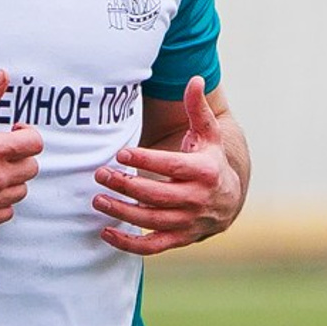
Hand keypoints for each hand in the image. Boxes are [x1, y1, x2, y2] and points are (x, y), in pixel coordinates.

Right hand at [0, 68, 41, 227]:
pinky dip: (2, 203)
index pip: (35, 143)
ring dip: (13, 179)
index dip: (28, 134)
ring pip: (20, 191)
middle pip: (31, 168)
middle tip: (3, 151)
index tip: (15, 132)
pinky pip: (7, 212)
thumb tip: (2, 77)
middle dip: (20, 156)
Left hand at [93, 78, 242, 256]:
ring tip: (98, 199)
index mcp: (205, 172)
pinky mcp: (178, 239)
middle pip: (156, 194)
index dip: (146, 160)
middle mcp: (197, 200)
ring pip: (150, 220)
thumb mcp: (209, 135)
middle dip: (125, 185)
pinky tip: (106, 232)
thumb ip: (197, 109)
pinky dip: (128, 244)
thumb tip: (194, 79)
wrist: (229, 201)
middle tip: (100, 174)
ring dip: (121, 212)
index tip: (121, 153)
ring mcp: (187, 222)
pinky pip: (151, 246)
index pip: (171, 166)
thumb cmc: (211, 161)